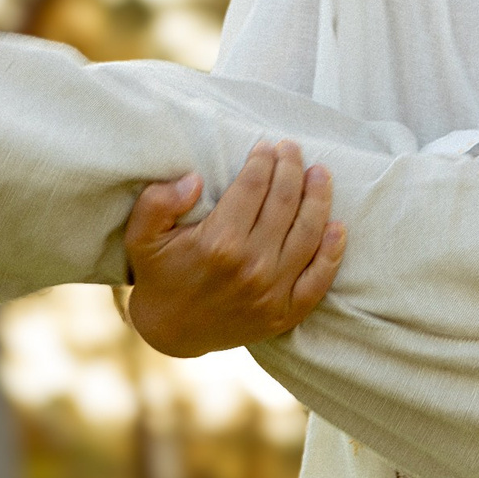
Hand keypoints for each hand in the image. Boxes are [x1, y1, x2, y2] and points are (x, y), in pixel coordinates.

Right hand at [123, 141, 343, 356]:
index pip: (253, 187)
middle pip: (284, 202)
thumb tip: (194, 179)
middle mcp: (250, 265)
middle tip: (293, 149)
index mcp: (218, 242)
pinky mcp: (285, 312)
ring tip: (320, 173)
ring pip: (308, 233)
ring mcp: (272, 291)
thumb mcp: (141, 236)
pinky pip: (319, 279)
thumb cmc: (159, 274)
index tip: (266, 145)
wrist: (170, 332)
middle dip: (291, 168)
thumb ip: (158, 202)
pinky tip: (337, 226)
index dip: (263, 160)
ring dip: (318, 197)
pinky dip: (332, 252)